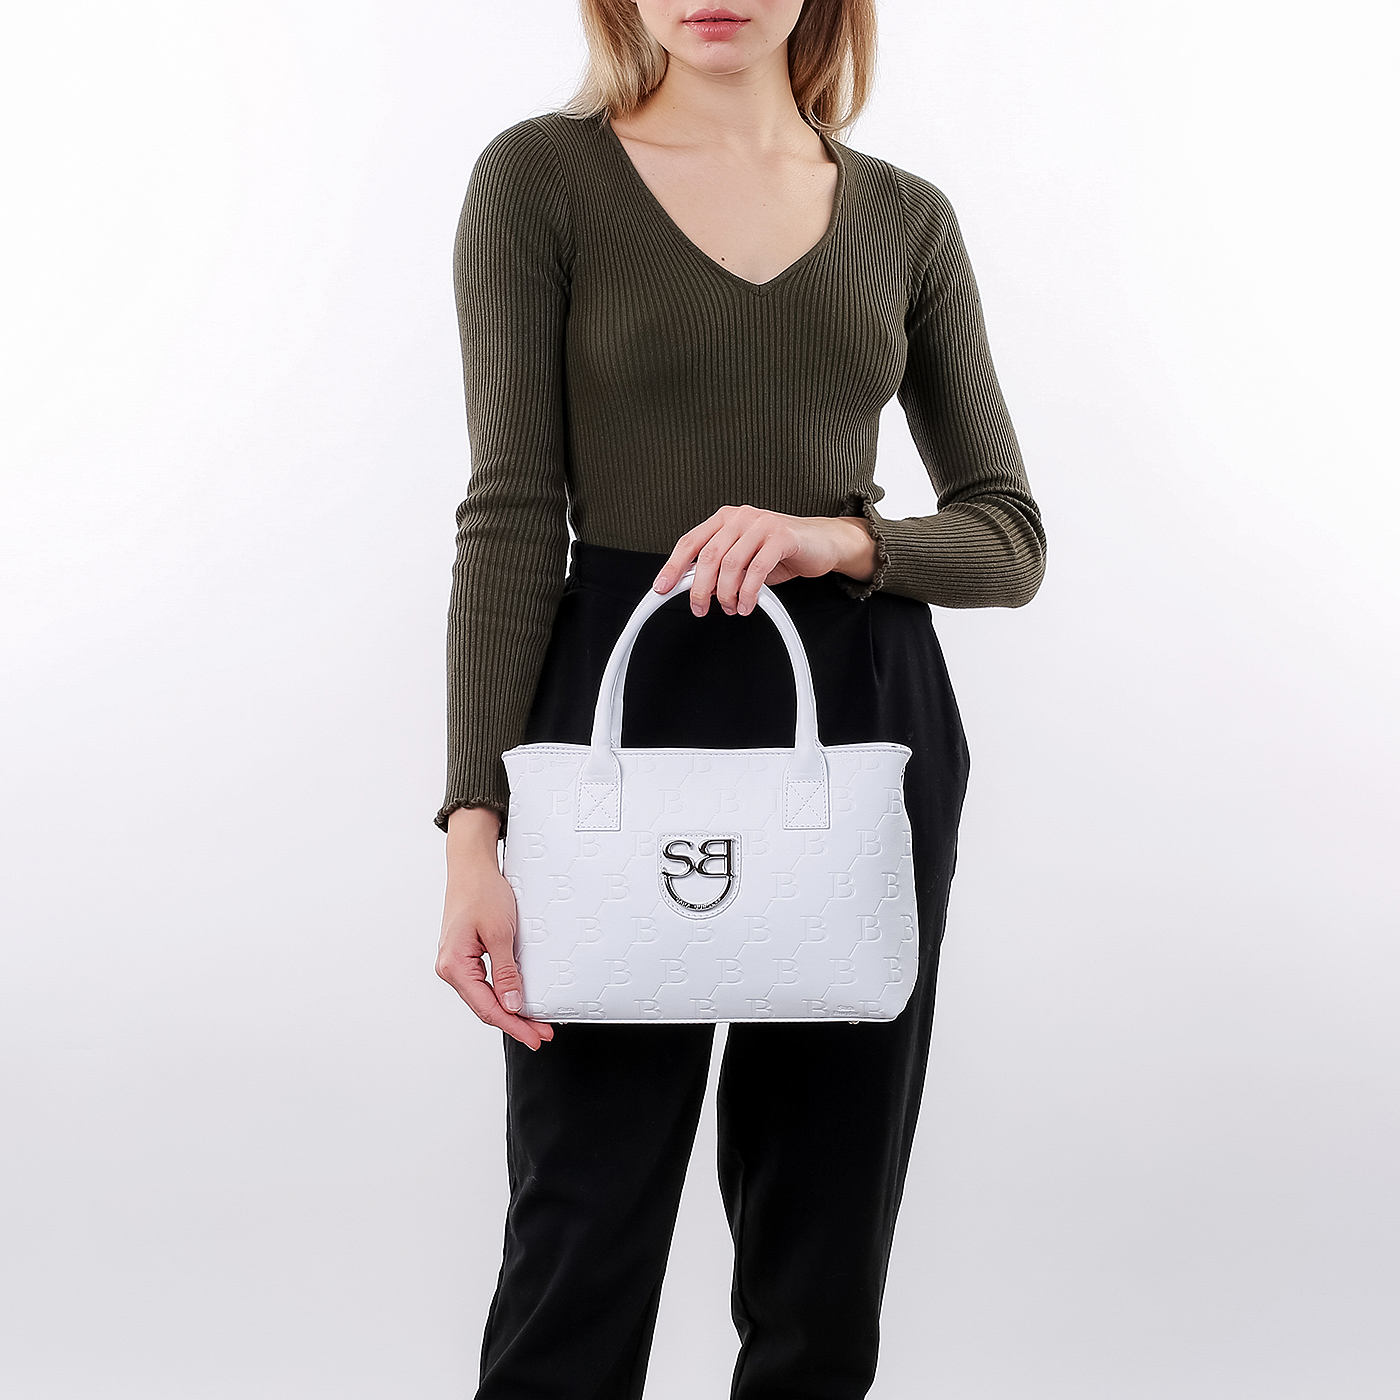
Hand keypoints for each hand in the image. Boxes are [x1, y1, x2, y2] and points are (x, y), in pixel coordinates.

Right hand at [436, 806, 553, 1049]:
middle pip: (485, 1007)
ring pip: (484, 998)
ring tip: (534, 1023)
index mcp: (454, 965)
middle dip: (515, 1022)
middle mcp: (450, 968)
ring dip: (509, 1011)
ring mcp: (456, 963)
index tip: (535, 1036)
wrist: (471, 867)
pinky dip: (502, 995)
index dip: (513, 1025)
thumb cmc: (481, 892)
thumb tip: (511, 1004)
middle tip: (541, 1034)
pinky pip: (484, 984)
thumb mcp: (500, 933)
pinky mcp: (465, 957)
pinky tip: (517, 1001)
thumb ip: (506, 971)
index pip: (487, 1008)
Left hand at [651, 505, 875, 614]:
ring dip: (726, 594)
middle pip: (708, 556)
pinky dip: (748, 593)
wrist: (822, 542)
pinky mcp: (782, 537)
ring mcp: (761, 524)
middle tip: (700, 609)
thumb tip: (694, 589)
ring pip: (730, 564)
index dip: (673, 566)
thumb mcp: (743, 557)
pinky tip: (747, 605)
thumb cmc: (780, 551)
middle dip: (700, 589)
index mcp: (724, 519)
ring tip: (731, 608)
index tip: (662, 588)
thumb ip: (720, 567)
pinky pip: (756, 570)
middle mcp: (740, 517)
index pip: (690, 542)